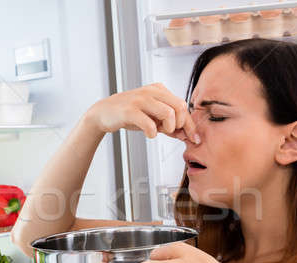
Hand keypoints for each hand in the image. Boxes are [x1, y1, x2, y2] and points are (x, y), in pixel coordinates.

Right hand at [83, 83, 199, 142]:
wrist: (103, 113)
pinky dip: (152, 133)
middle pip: (179, 106)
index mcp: (159, 90)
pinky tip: (149, 134)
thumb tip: (186, 135)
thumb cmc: (129, 115)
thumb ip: (168, 124)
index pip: (182, 105)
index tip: (194, 138)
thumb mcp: (152, 118)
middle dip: (180, 124)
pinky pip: (149, 123)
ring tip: (159, 131)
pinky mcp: (130, 110)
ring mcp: (140, 100)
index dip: (190, 124)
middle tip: (172, 133)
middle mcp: (151, 91)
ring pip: (168, 113)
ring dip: (168, 127)